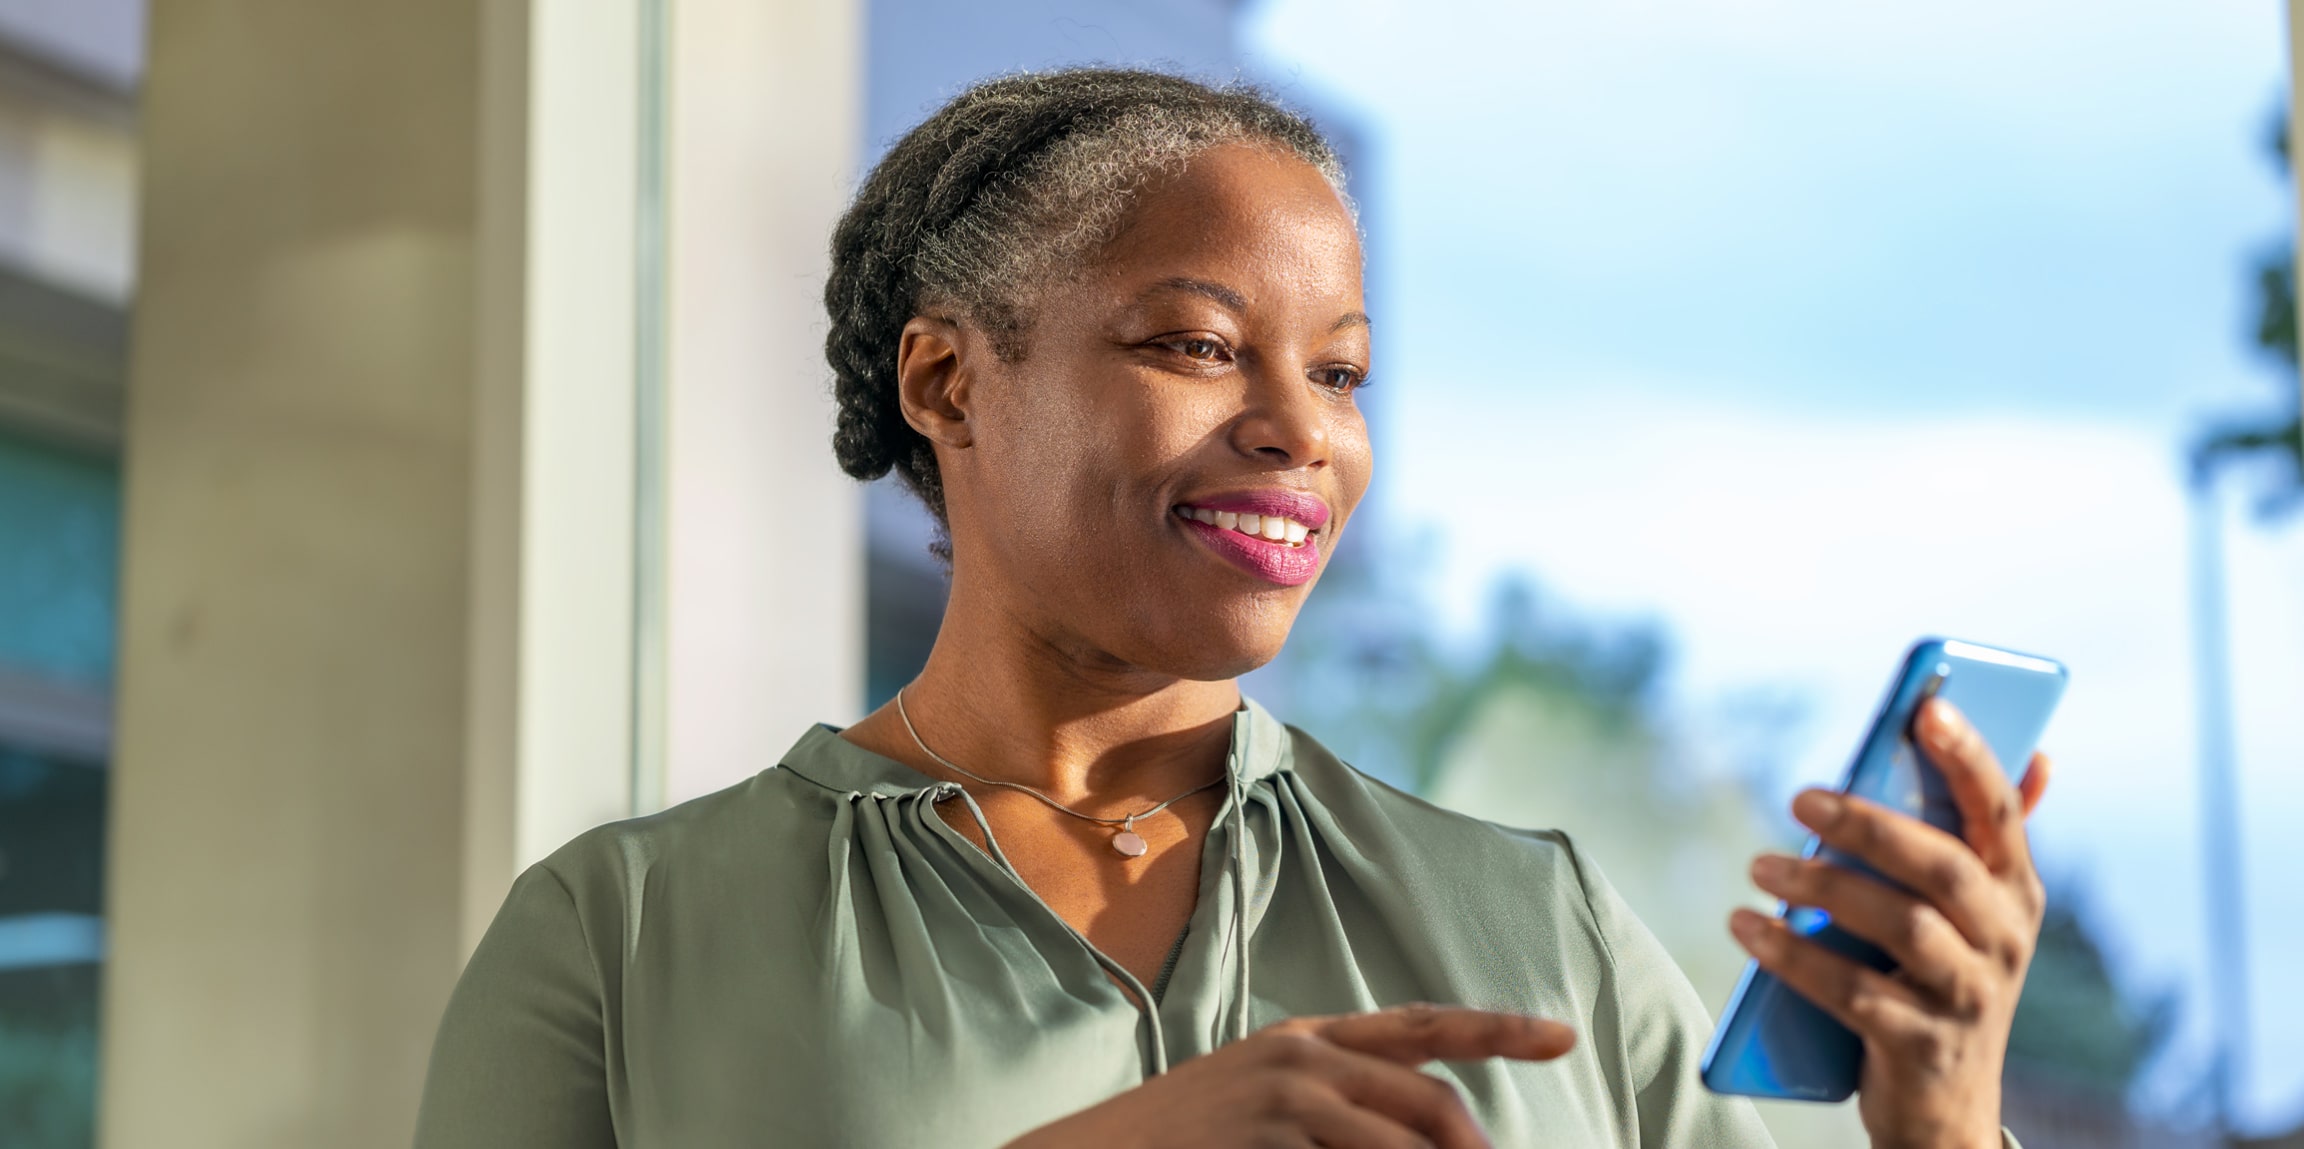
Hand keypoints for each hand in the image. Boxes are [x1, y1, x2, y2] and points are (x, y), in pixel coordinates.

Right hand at [1004, 1004, 1575, 1148]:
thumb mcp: (1266, 1109)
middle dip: (1471, 1142)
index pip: (1422, 1027)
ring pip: (1403, 1132)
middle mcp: (1303, 1051)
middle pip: (1428, 1094)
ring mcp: (1285, 1089)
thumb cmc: (1185, 1145)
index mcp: (1309, 1039)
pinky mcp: (1268, 1126)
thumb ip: (1336, 1108)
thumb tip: (1422, 1126)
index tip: (1560, 1035)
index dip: (1498, 1030)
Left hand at [1731, 698, 2050, 1148]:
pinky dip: (1791, 956)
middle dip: (1869, 824)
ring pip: (1900, 926)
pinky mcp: (1920, 1045)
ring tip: (1760, 866)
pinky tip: (1746, 927)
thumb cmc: (1944, 983)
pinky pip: (1852, 992)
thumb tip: (2042, 755)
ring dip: (1823, 886)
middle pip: (1941, 867)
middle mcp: (2004, 941)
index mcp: (2016, 892)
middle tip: (1801, 796)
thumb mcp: (1976, 915)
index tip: (1926, 709)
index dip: (1968, 758)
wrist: (1947, 1112)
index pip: (1999, 812)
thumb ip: (1985, 837)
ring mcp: (1967, 997)